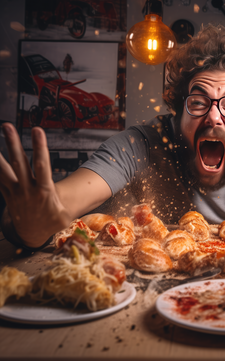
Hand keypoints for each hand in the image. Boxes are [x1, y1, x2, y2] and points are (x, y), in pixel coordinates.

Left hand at [0, 124, 70, 246]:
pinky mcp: (8, 193)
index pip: (41, 166)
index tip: (38, 131)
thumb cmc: (52, 221)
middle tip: (8, 126)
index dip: (39, 147)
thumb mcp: (64, 216)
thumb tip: (82, 198)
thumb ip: (67, 205)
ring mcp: (15, 192)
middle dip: (14, 143)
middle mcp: (27, 190)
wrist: (32, 235)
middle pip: (19, 163)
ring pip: (4, 169)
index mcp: (43, 192)